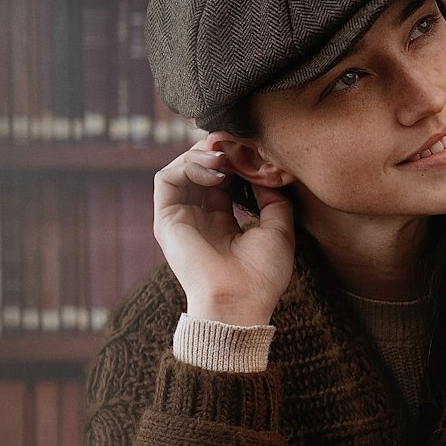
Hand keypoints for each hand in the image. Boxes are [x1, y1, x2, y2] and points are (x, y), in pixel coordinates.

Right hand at [153, 142, 295, 325]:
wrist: (239, 302)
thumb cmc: (262, 276)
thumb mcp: (279, 231)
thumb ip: (273, 200)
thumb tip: (266, 174)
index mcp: (223, 224)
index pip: (223, 180)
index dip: (235, 161)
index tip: (252, 151)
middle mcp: (199, 219)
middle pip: (201, 170)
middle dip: (218, 151)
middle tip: (234, 143)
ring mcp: (181, 218)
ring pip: (181, 169)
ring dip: (202, 155)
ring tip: (225, 157)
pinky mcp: (166, 219)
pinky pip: (167, 179)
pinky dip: (187, 165)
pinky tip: (214, 170)